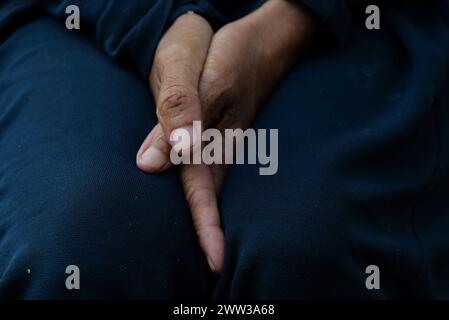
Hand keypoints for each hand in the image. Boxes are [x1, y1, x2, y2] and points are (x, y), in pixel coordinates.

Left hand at [137, 0, 315, 272]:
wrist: (265, 40)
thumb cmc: (227, 53)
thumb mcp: (195, 72)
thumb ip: (175, 116)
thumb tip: (151, 163)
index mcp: (214, 136)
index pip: (200, 189)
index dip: (207, 227)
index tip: (215, 264)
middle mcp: (224, 148)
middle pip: (212, 199)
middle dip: (212, 236)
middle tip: (213, 274)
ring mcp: (230, 143)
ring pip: (216, 190)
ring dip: (213, 221)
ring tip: (210, 254)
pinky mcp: (229, 135)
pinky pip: (218, 172)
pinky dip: (213, 196)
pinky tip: (208, 207)